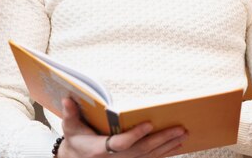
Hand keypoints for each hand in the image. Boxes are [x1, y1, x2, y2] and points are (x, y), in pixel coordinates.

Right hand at [57, 98, 187, 157]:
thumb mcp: (70, 128)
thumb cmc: (76, 141)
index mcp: (100, 149)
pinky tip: (177, 146)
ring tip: (184, 134)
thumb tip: (67, 99)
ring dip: (168, 146)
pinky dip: (165, 153)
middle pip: (142, 150)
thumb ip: (70, 114)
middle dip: (162, 139)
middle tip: (180, 128)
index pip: (121, 143)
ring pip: (150, 156)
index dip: (135, 134)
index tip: (149, 123)